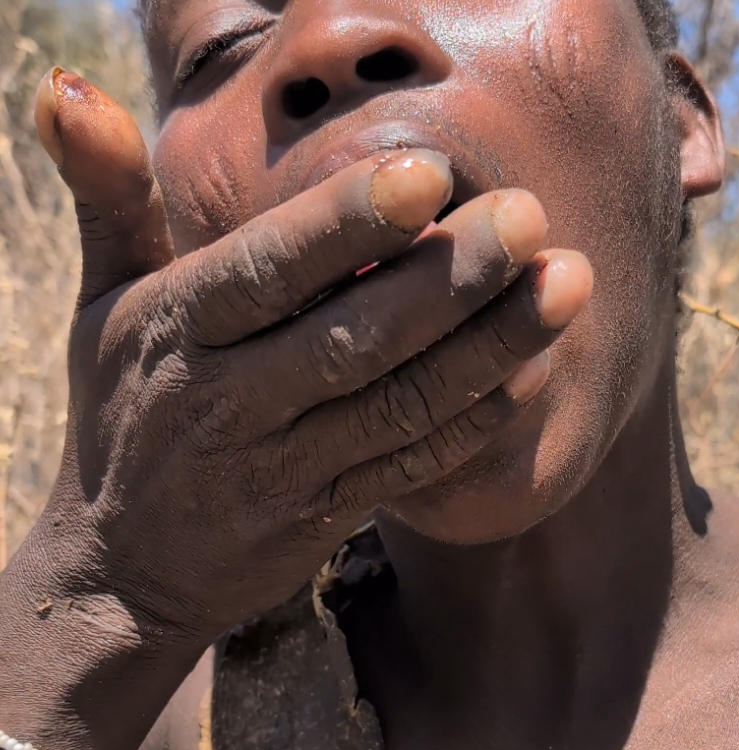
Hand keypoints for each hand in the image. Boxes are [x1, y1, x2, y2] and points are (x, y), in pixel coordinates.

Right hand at [29, 69, 592, 650]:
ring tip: (564, 286)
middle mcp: (231, 400)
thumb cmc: (125, 410)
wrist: (123, 567)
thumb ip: (110, 197)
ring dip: (489, 349)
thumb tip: (66, 85)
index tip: (430, 176)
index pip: (268, 269)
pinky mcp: (324, 517)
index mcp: (180, 330)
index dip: (348, 225)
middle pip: (355, 338)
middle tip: (529, 219)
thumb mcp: (102, 303)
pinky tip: (527, 373)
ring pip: (399, 406)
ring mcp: (283, 467)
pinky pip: (409, 467)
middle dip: (450, 280)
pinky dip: (471, 424)